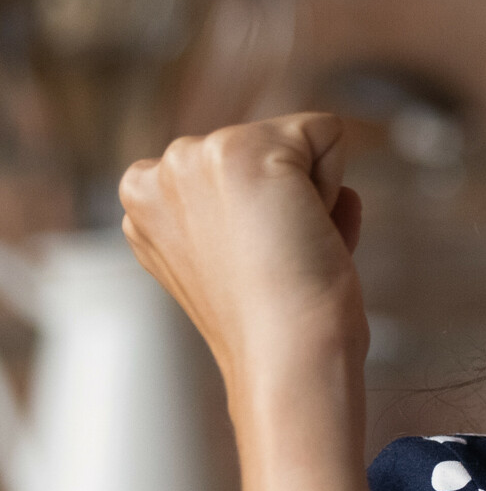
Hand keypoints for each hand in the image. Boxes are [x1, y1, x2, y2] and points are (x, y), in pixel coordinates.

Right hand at [119, 114, 367, 398]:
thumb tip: (331, 199)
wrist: (287, 357)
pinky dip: (335, 181)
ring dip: (313, 193)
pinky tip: (305, 230)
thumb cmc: (280, 324)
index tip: (256, 265)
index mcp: (146, 202)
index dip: (269, 214)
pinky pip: (328, 133)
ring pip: (298, 141)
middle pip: (268, 146)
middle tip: (277, 260)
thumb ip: (252, 216)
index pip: (237, 170)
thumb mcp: (242, 258)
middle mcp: (156, 173)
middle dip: (291, 197)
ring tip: (289, 249)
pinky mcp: (242, 151)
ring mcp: (191, 158)